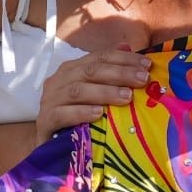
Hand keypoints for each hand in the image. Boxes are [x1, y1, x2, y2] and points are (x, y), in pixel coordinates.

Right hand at [34, 46, 150, 148]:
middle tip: (142, 80)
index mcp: (72, 69)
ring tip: (126, 97)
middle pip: (90, 71)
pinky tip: (98, 114)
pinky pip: (62, 114)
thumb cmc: (74, 116)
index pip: (100, 58)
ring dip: (104, 92)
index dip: (124, 59)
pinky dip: (81, 112)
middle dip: (119, 74)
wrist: (49, 145)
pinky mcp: (44, 121)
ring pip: (77, 91)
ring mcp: (50, 100)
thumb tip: (128, 47)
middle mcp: (59, 80)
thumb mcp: (93, 93)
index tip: (147, 65)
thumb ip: (108, 71)